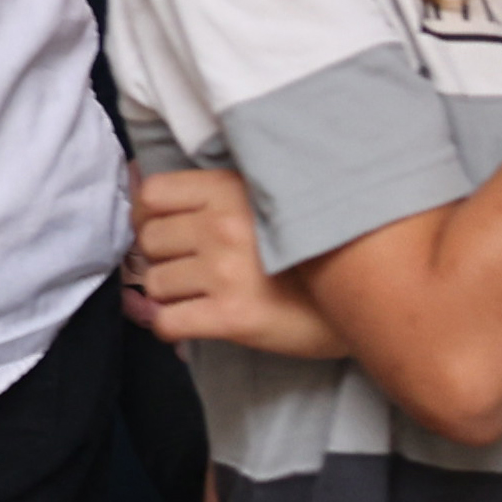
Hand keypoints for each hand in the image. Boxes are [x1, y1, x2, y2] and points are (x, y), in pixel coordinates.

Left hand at [126, 158, 332, 354]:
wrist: (369, 298)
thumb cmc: (315, 248)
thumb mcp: (270, 199)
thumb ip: (216, 189)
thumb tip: (133, 176)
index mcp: (231, 190)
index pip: (153, 195)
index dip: (150, 215)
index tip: (167, 231)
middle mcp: (223, 227)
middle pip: (148, 240)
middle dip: (161, 256)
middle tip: (189, 267)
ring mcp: (225, 273)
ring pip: (154, 283)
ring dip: (169, 293)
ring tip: (199, 294)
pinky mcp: (231, 318)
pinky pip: (167, 323)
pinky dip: (170, 326)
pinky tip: (193, 322)